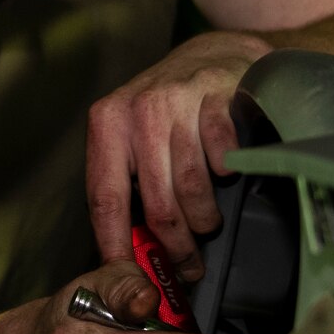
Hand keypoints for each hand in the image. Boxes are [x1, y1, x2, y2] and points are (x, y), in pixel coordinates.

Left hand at [86, 30, 268, 281]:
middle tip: (188, 265)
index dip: (116, 245)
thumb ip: (127, 185)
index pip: (106, 198)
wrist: (212, 56)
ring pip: (193, 188)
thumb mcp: (134, 139)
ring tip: (207, 223)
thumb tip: (127, 255)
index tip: (127, 277)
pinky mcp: (217, 95)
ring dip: (204, 218)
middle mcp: (138, 111)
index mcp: (106, 124)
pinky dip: (227, 175)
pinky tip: (225, 174)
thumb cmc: (169, 111)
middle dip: (175, 246)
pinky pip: (224, 158)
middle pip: (156, 203)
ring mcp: (178, 100)